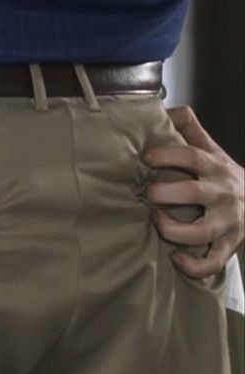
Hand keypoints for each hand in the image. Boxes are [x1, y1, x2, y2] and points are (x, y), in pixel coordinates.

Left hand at [143, 106, 244, 277]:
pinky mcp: (227, 246)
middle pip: (194, 192)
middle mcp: (222, 194)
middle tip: (147, 194)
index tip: (146, 158)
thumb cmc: (223, 176)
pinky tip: (175, 257)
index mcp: (215, 168)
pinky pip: (211, 262)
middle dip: (166, 193)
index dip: (167, 155)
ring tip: (157, 222)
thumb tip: (163, 108)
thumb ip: (189, 128)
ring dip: (174, 230)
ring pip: (201, 231)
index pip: (192, 155)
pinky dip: (193, 265)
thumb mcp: (212, 149)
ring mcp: (227, 222)